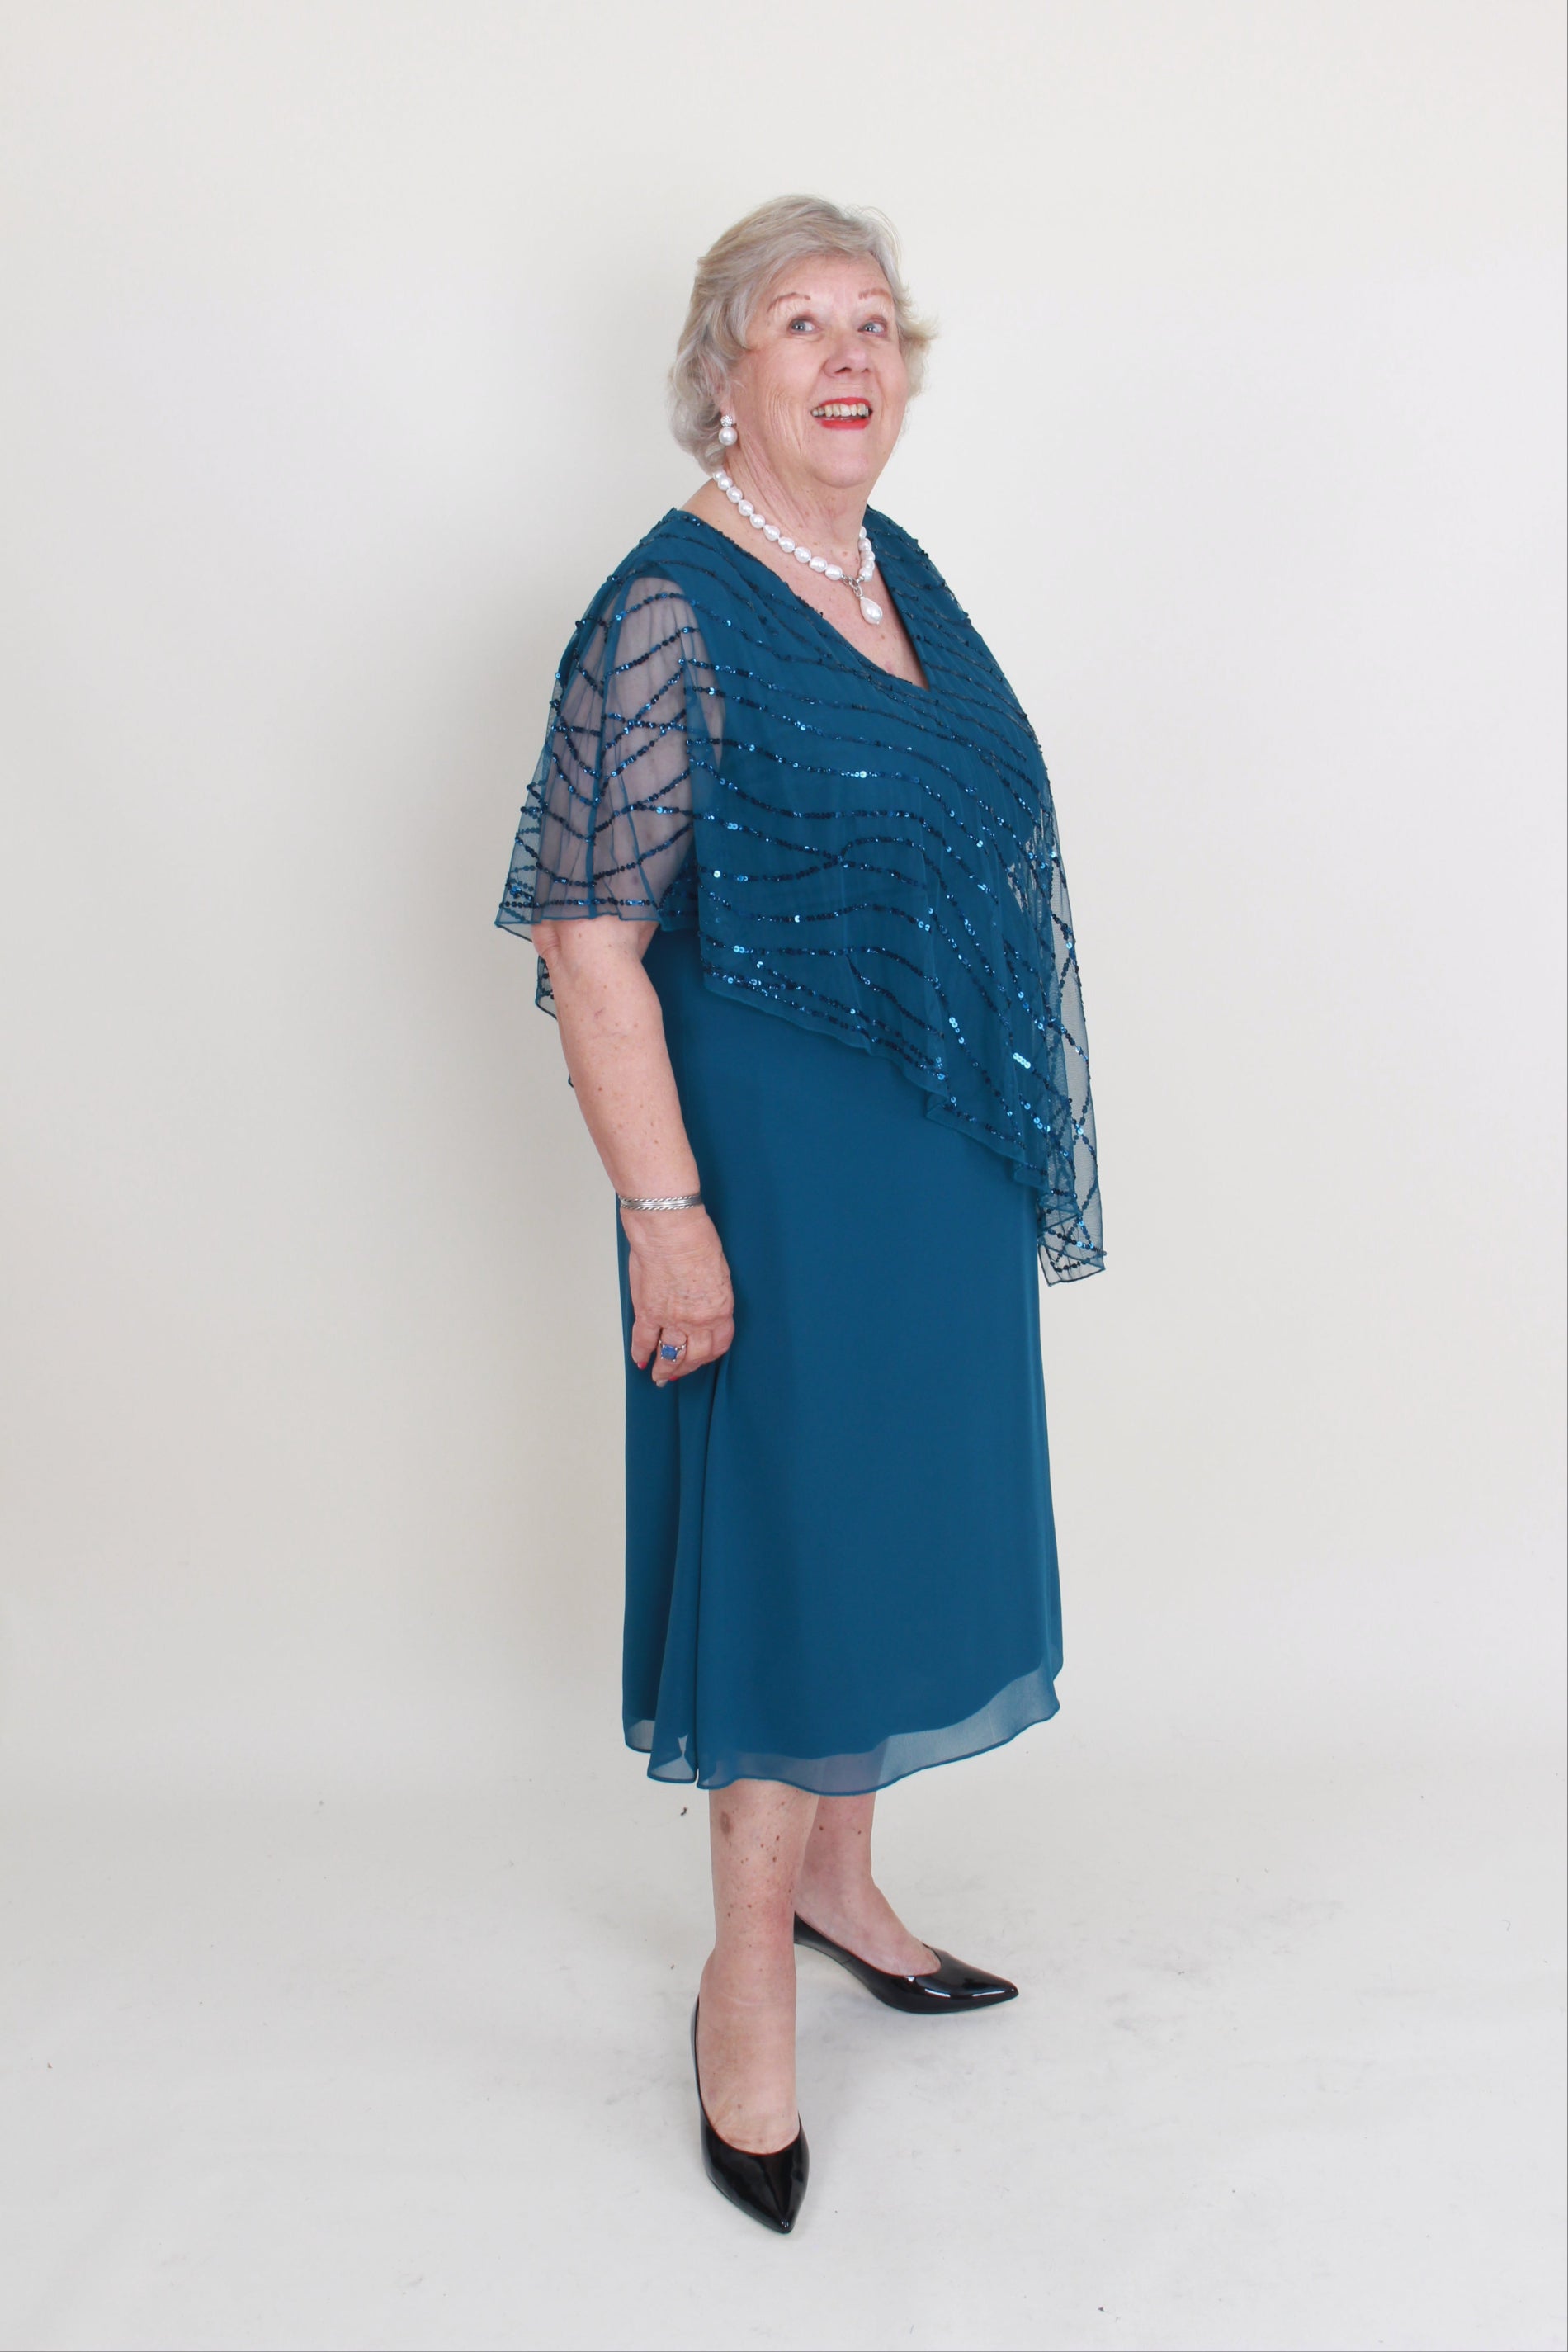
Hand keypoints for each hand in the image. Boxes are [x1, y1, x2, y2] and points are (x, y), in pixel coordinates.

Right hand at [624, 1207, 734, 1385]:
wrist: (669, 1231)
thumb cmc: (695, 1239)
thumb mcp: (718, 1271)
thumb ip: (711, 1294)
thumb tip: (702, 1302)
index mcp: (719, 1309)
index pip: (719, 1343)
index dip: (710, 1354)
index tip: (704, 1357)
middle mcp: (697, 1321)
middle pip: (695, 1355)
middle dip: (687, 1367)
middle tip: (679, 1374)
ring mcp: (671, 1320)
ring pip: (670, 1355)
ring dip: (664, 1368)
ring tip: (659, 1377)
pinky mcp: (647, 1313)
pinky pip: (643, 1340)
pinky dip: (640, 1352)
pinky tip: (640, 1360)